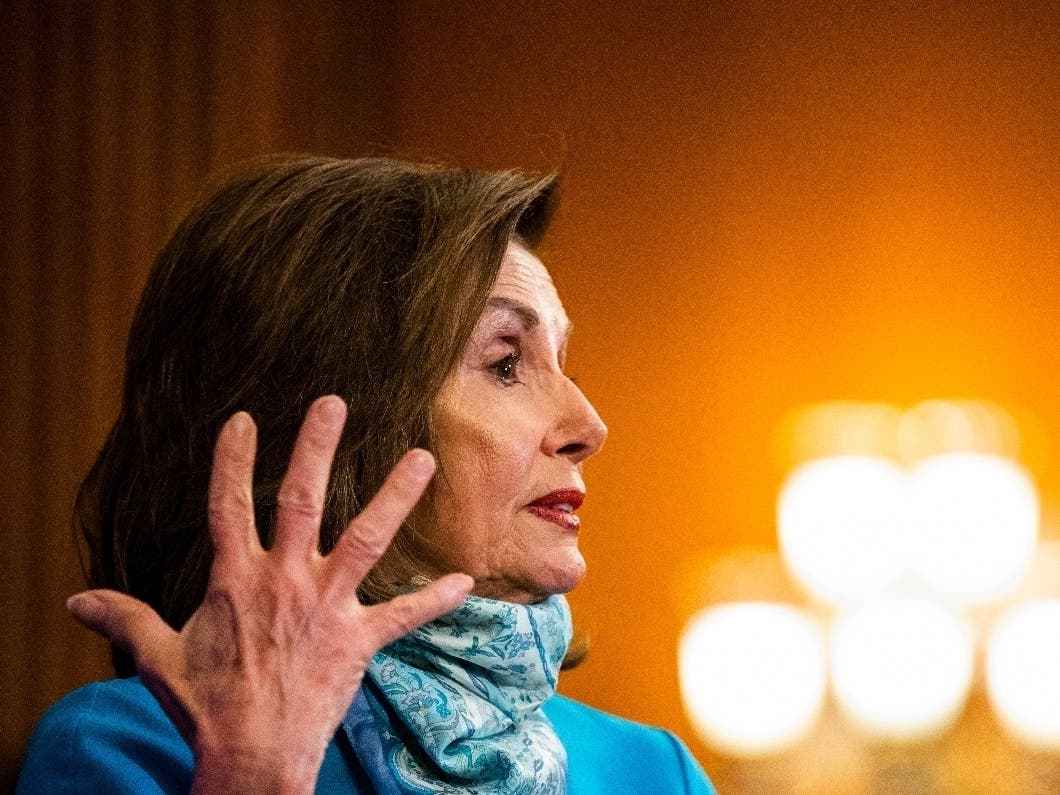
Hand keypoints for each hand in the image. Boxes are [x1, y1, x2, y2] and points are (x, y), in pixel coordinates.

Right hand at [67, 395, 472, 793]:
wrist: (249, 761)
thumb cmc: (204, 707)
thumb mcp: (158, 659)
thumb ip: (125, 619)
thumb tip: (75, 601)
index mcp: (236, 580)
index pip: (228, 504)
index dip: (233, 459)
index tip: (244, 418)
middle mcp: (285, 581)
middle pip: (302, 501)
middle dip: (316, 448)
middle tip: (334, 402)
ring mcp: (327, 608)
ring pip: (367, 539)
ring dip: (395, 496)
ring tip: (423, 458)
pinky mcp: (358, 641)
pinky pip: (403, 615)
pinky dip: (433, 598)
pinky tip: (465, 579)